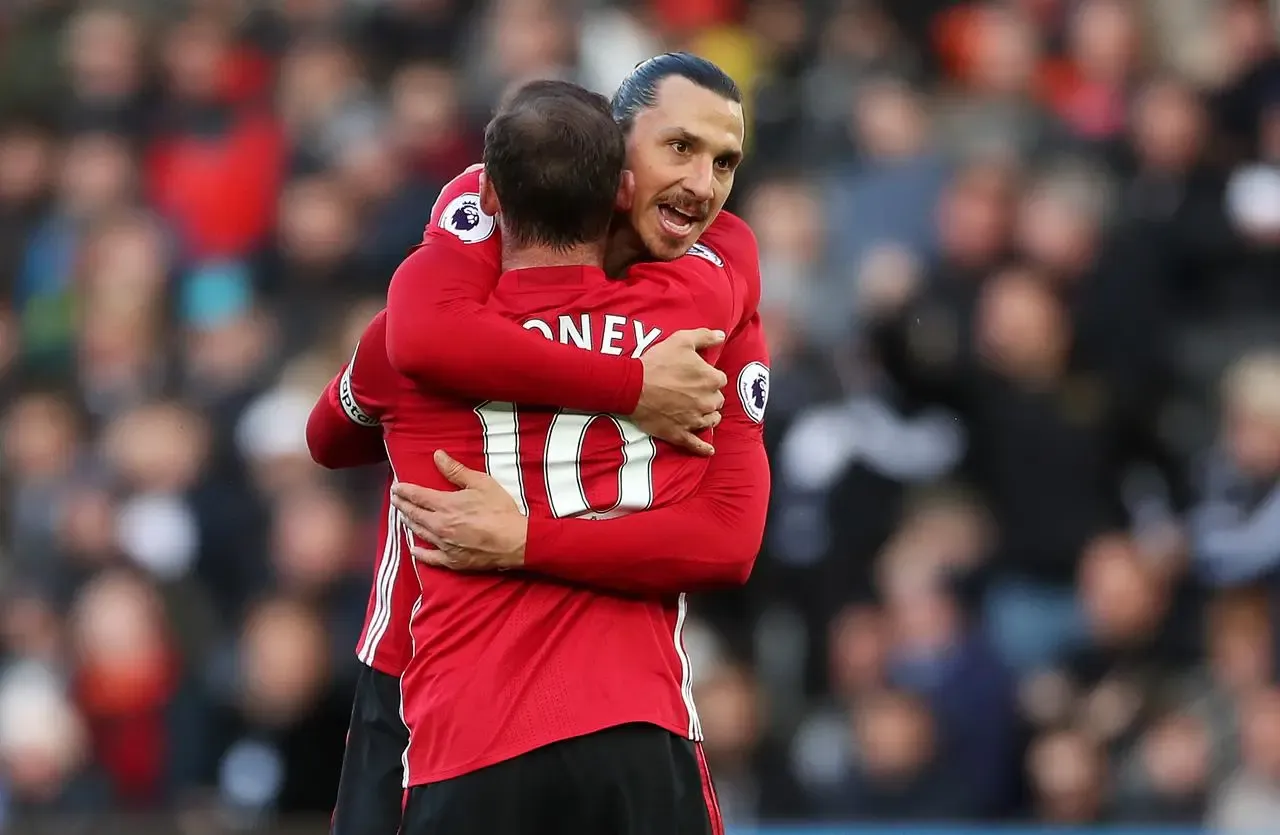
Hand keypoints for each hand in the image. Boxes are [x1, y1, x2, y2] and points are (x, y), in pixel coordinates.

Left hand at [390, 450, 527, 571]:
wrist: (514, 541)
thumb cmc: (500, 511)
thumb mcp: (481, 483)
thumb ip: (456, 470)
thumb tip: (437, 455)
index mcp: (445, 505)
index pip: (417, 496)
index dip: (405, 490)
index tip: (396, 486)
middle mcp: (439, 525)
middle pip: (414, 514)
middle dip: (402, 505)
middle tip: (395, 499)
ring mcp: (444, 545)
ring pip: (420, 533)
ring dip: (409, 523)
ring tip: (402, 516)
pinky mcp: (452, 561)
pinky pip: (430, 557)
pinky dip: (420, 553)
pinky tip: (414, 549)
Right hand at [631, 328, 726, 455]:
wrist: (633, 386)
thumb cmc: (658, 362)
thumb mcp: (681, 340)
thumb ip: (704, 337)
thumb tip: (721, 335)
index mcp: (711, 379)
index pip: (720, 379)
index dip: (709, 376)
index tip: (698, 375)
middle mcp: (707, 402)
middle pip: (717, 401)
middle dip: (709, 396)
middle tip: (695, 392)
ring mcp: (694, 420)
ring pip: (711, 421)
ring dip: (708, 416)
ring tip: (700, 412)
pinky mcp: (680, 434)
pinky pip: (696, 445)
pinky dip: (703, 448)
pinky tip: (709, 450)